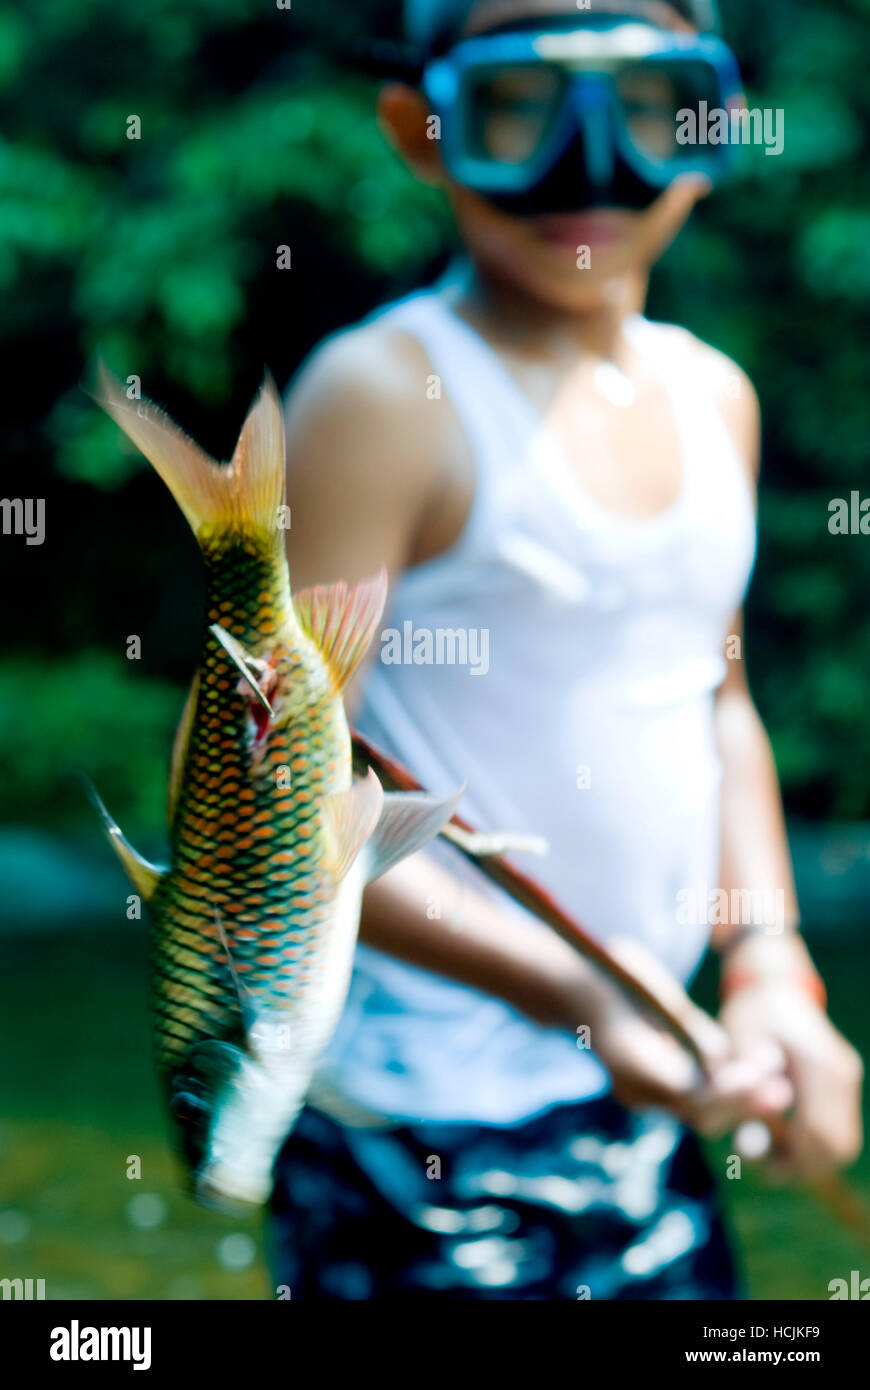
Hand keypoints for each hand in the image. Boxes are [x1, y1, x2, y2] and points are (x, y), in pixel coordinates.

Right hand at [566, 937, 791, 1136]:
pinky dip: (720, 1087)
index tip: (763, 1071)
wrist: (568, 985)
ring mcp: (638, 1091)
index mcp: (629, 1060)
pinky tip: (745, 1069)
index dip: (732, 1089)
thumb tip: (723, 1058)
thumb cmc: (610, 972)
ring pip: (697, 1109)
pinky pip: (691, 1096)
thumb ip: (688, 1026)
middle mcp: (633, 1086)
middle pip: (698, 1113)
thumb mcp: (652, 986)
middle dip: (742, 1102)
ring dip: (737, 1097)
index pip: (690, 1095)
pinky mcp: (648, 1086)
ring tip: (774, 1078)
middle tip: (781, 1087)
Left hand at [718, 937, 862, 1178]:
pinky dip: (818, 1147)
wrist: (775, 987)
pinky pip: (841, 1130)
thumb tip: (773, 1104)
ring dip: (813, 1161)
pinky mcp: (845, 1085)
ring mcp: (848, 1078)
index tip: (764, 1166)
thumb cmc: (751, 1013)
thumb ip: (747, 1070)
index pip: (817, 1131)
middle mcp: (842, 1072)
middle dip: (803, 1167)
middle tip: (770, 1171)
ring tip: (777, 1163)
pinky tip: (788, 1146)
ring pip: (843, 1143)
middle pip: (836, 1144)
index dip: (792, 1158)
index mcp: (820, 1062)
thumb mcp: (738, 1034)